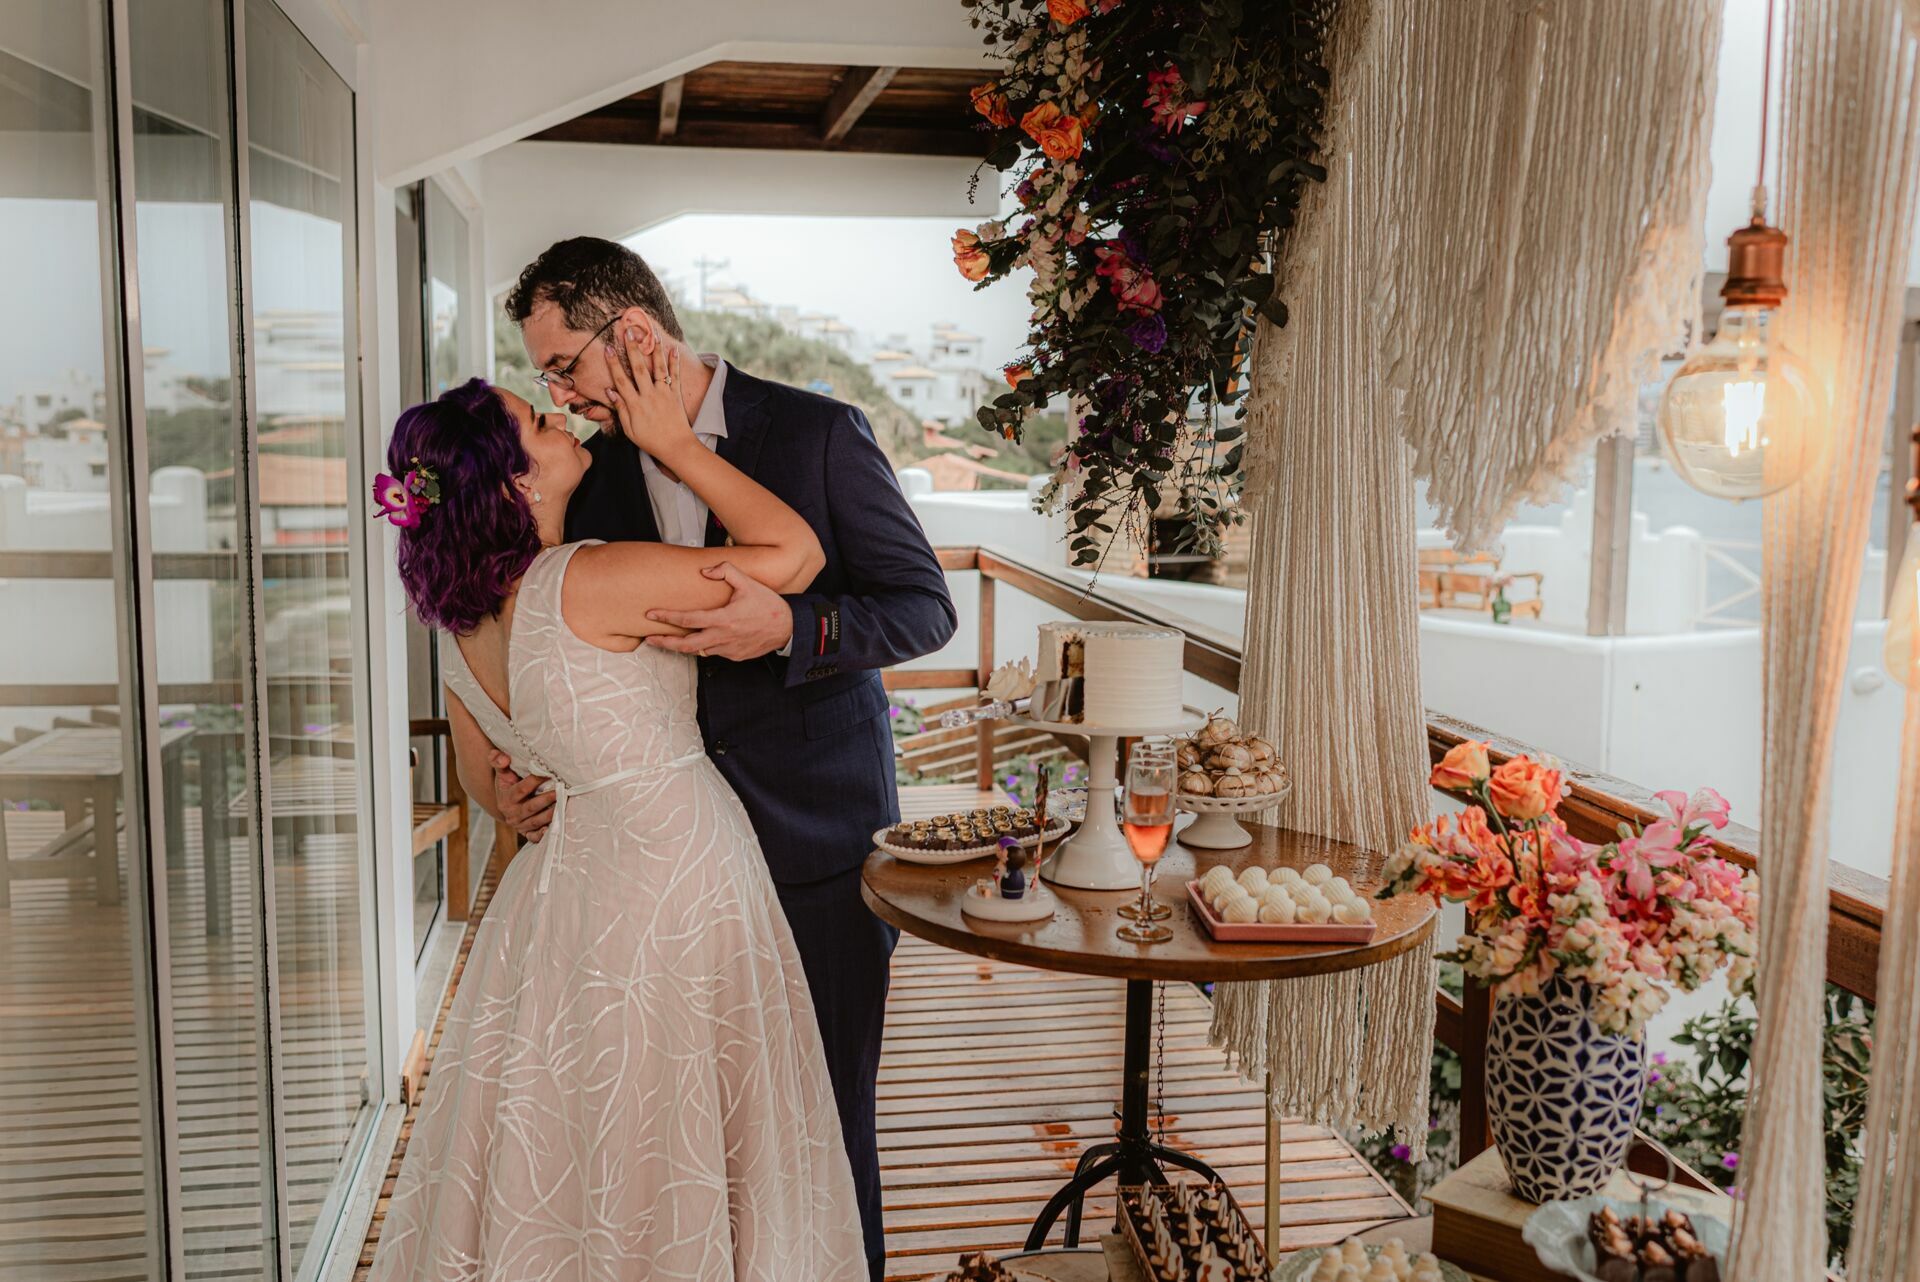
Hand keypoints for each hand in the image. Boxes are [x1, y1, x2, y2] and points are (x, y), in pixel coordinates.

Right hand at [490, 751, 554, 840]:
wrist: (507, 805)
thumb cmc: (508, 784)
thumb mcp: (502, 773)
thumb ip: (499, 761)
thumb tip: (503, 758)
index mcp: (506, 798)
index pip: (521, 789)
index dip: (535, 781)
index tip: (549, 772)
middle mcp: (512, 814)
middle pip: (531, 807)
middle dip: (547, 799)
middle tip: (562, 790)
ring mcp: (520, 825)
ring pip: (536, 821)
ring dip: (550, 814)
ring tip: (564, 804)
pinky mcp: (527, 833)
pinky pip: (534, 837)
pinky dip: (542, 835)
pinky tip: (553, 829)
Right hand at [603, 326, 691, 458]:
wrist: (676, 447)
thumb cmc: (650, 440)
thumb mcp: (630, 430)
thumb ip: (620, 409)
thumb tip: (609, 391)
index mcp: (635, 405)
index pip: (621, 380)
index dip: (614, 363)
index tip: (608, 348)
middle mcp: (649, 396)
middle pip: (638, 368)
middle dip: (633, 348)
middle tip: (628, 331)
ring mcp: (664, 394)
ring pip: (658, 368)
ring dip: (654, 350)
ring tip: (653, 333)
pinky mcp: (676, 395)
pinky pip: (675, 376)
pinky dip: (674, 362)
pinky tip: (673, 349)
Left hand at [645, 562, 794, 660]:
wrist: (788, 628)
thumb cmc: (768, 605)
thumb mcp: (748, 582)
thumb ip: (726, 571)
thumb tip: (706, 571)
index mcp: (723, 619)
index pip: (688, 619)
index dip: (667, 617)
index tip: (651, 614)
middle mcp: (722, 637)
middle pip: (686, 645)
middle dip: (665, 643)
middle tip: (650, 640)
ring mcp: (728, 650)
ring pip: (698, 651)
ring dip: (683, 646)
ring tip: (669, 641)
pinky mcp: (734, 656)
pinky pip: (714, 653)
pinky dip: (704, 647)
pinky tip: (700, 640)